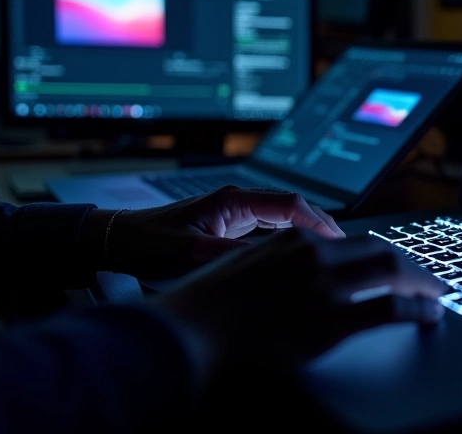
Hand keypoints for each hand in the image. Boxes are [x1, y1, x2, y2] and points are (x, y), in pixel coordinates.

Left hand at [81, 186, 343, 278]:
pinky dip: (291, 239)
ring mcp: (235, 211)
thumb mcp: (187, 254)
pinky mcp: (230, 224)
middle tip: (344, 249)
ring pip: (284, 217)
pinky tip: (300, 256)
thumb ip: (227, 255)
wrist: (117, 240)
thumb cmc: (145, 244)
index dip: (318, 221)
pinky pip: (271, 227)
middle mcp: (237, 201)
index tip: (337, 240)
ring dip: (308, 233)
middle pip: (293, 207)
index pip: (290, 203)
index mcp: (232, 200)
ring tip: (330, 253)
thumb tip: (264, 260)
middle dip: (321, 225)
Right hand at [151, 228, 446, 384]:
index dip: (381, 252)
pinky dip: (418, 309)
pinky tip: (429, 315)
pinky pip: (391, 308)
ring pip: (394, 271)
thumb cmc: (202, 312)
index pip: (351, 239)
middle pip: (380, 250)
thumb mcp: (240, 270)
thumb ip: (273, 267)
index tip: (395, 262)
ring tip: (436, 293)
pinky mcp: (332, 319)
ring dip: (422, 282)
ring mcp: (324, 286)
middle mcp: (313, 255)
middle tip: (427, 277)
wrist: (184, 335)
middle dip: (410, 264)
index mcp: (291, 242)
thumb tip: (292, 281)